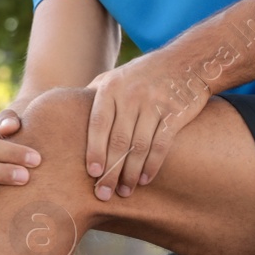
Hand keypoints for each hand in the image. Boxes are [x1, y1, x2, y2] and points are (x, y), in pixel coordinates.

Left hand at [85, 51, 207, 199]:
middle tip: (104, 193)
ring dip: (131, 173)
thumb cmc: (142, 74)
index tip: (92, 174)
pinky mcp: (175, 113)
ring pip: (139, 146)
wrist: (186, 61)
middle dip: (111, 171)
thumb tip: (67, 114)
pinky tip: (145, 179)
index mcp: (111, 88)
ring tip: (125, 191)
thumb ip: (94, 95)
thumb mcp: (114, 77)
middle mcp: (131, 95)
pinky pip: (161, 144)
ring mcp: (154, 104)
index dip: (94, 151)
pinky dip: (152, 164)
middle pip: (118, 141)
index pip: (98, 125)